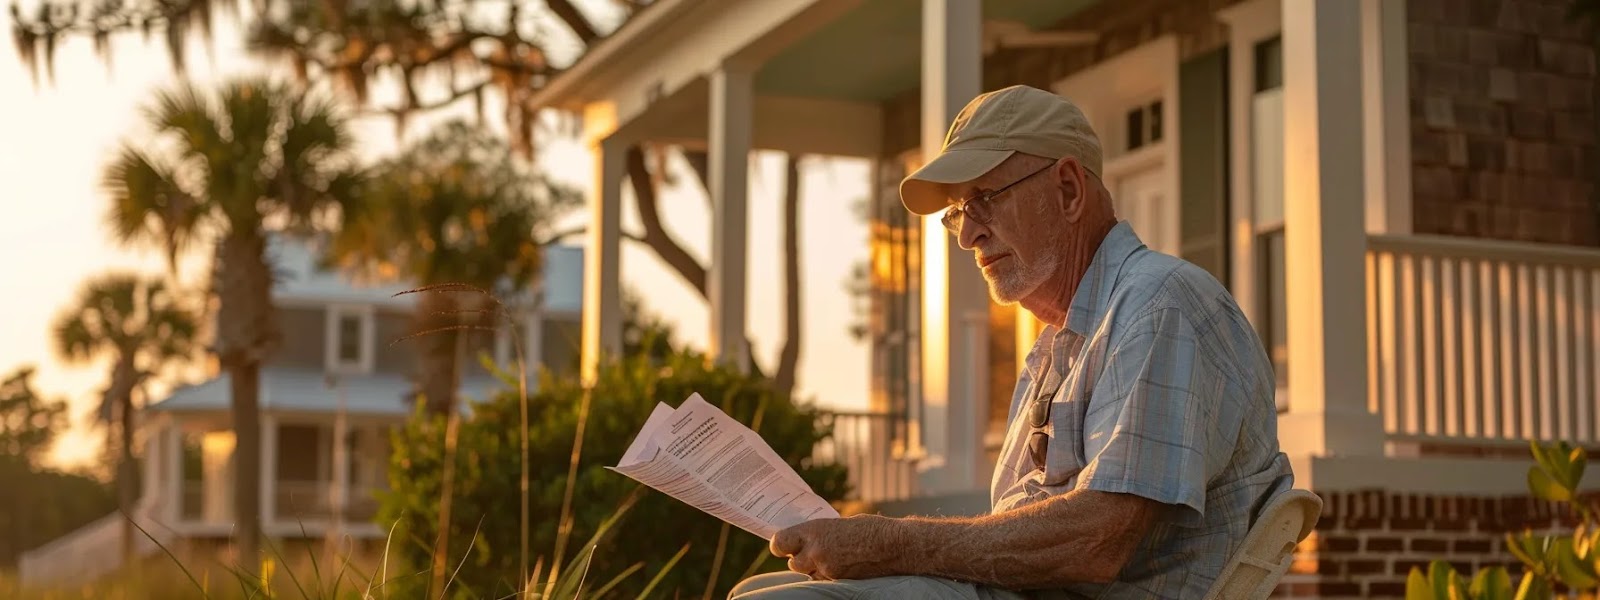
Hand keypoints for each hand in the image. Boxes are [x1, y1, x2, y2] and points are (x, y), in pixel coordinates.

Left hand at [768, 514, 902, 580]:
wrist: (895, 545)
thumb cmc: (871, 529)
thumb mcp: (841, 524)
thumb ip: (821, 534)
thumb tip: (808, 541)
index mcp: (815, 530)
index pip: (780, 542)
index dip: (780, 545)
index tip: (783, 545)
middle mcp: (816, 550)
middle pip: (792, 563)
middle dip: (800, 559)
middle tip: (812, 553)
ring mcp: (827, 568)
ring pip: (809, 574)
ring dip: (814, 568)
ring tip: (833, 559)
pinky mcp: (838, 581)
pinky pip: (824, 581)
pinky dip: (829, 576)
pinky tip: (842, 567)